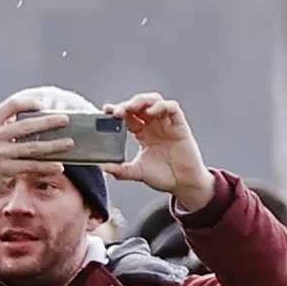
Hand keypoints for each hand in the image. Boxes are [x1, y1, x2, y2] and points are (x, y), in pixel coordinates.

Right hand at [0, 98, 81, 207]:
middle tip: (66, 119)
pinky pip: (30, 167)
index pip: (10, 106)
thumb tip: (20, 115)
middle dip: (49, 122)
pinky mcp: (4, 171)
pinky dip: (46, 167)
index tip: (42, 104)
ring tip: (69, 144)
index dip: (28, 103)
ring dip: (54, 146)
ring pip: (32, 149)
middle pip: (26, 126)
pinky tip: (58, 166)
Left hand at [108, 94, 215, 215]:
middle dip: (128, 104)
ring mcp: (167, 124)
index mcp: (142, 133)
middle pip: (140, 104)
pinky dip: (162, 106)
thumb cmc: (163, 177)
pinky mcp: (180, 126)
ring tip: (133, 107)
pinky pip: (172, 108)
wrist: (184, 185)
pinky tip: (152, 112)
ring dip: (143, 100)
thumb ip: (121, 170)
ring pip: (155, 100)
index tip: (106, 111)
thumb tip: (102, 167)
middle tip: (118, 112)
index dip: (117, 110)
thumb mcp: (138, 172)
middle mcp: (154, 126)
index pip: (128, 116)